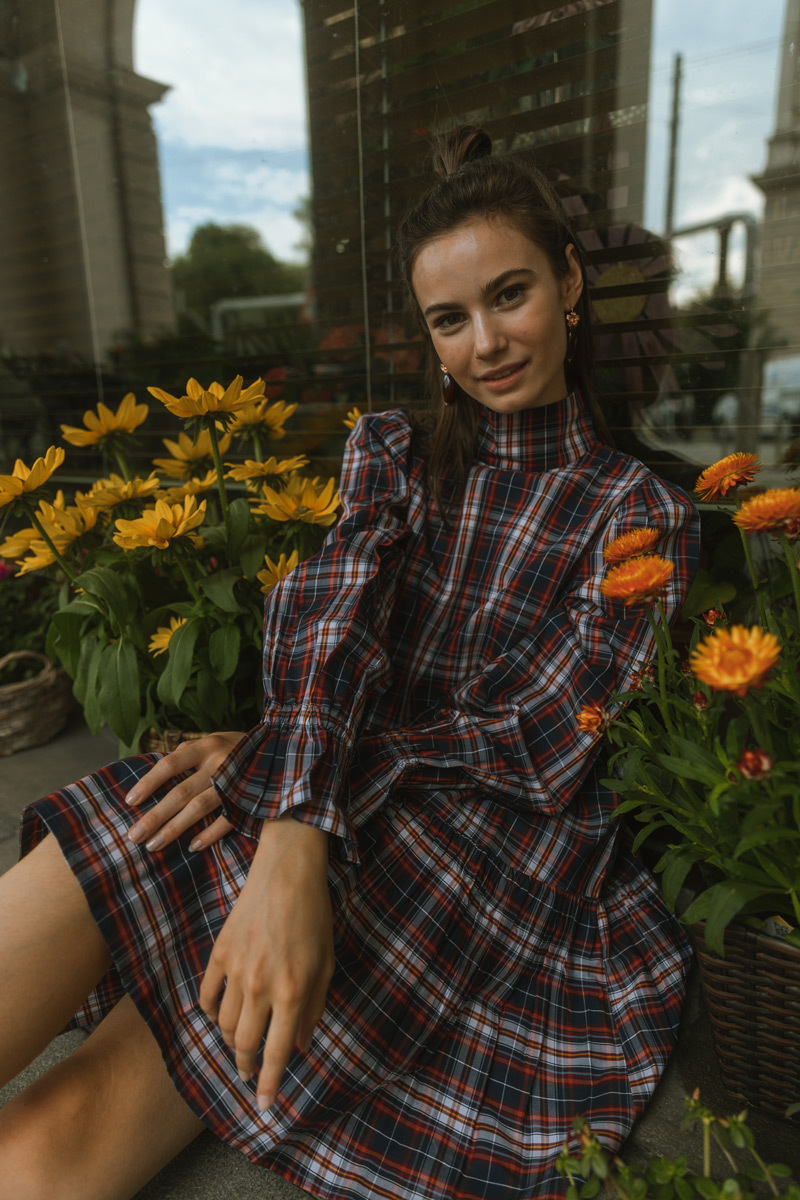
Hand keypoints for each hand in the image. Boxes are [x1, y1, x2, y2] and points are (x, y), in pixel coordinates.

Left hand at [126, 731, 243, 852]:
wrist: (283, 751)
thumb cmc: (236, 747)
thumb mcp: (214, 739)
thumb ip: (188, 753)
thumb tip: (154, 772)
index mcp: (207, 746)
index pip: (170, 764)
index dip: (148, 782)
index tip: (130, 801)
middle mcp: (220, 763)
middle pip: (181, 792)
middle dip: (155, 816)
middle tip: (133, 836)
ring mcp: (236, 783)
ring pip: (200, 808)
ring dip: (175, 828)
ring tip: (153, 845)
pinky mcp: (250, 800)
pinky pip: (227, 821)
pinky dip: (209, 834)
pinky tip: (192, 846)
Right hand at [199, 814, 333, 1110]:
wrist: (288, 870)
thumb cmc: (314, 916)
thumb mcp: (326, 964)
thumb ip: (313, 1008)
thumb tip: (300, 1045)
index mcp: (293, 991)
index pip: (278, 1052)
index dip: (271, 1083)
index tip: (265, 1106)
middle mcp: (261, 985)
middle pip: (246, 1045)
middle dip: (248, 1068)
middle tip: (251, 1074)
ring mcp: (236, 969)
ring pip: (225, 1025)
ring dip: (233, 1042)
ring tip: (242, 1045)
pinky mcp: (219, 951)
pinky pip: (207, 995)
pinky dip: (212, 1013)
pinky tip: (221, 1016)